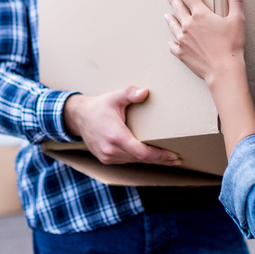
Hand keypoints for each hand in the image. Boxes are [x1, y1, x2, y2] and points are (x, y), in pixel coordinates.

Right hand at [62, 88, 180, 165]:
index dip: (159, 156)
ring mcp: (107, 157)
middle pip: (141, 159)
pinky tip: (150, 157)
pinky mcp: (106, 159)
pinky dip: (139, 160)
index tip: (173, 156)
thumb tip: (145, 92)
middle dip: (160, 160)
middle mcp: (111, 150)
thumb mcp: (114, 97)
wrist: (78, 117)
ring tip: (168, 160)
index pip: (142, 153)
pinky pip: (126, 161)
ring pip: (134, 162)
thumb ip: (130, 93)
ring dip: (151, 161)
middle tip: (176, 159)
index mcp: (115, 136)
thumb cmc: (99, 106)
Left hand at [165, 0, 246, 85]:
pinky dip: (172, 42)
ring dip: (170, 19)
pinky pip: (173, 45)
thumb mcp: (237, 19)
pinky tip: (172, 41)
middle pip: (178, 8)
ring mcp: (183, 40)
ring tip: (166, 15)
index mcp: (201, 14)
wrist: (223, 70)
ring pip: (173, 26)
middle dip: (174, 0)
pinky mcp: (181, 53)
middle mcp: (188, 25)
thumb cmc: (232, 45)